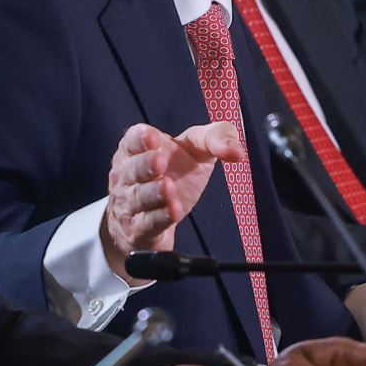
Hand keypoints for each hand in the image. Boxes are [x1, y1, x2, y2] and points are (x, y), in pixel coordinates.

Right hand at [99, 122, 244, 281]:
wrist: (157, 216)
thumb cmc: (178, 172)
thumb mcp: (196, 148)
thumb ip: (217, 138)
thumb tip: (237, 151)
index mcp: (138, 149)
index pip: (133, 140)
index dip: (140, 138)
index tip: (153, 137)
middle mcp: (128, 175)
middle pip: (132, 169)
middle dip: (144, 164)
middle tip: (159, 161)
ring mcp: (130, 203)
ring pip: (138, 197)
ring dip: (152, 193)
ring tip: (168, 187)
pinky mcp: (139, 229)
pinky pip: (147, 223)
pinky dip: (160, 218)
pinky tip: (174, 212)